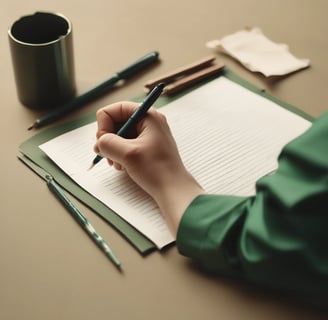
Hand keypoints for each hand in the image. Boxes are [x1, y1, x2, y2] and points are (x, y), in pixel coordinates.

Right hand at [94, 101, 203, 232]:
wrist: (174, 189)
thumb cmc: (157, 170)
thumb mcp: (128, 154)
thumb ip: (108, 143)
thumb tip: (99, 142)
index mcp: (148, 115)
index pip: (115, 109)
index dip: (105, 125)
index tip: (104, 143)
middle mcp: (148, 121)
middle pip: (116, 122)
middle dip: (108, 139)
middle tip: (109, 156)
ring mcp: (148, 134)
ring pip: (119, 135)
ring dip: (113, 149)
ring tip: (118, 164)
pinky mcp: (147, 146)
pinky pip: (126, 144)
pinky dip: (120, 154)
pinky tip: (123, 166)